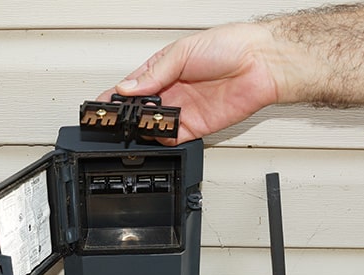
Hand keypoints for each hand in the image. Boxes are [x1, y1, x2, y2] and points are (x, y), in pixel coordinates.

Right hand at [98, 24, 279, 144]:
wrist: (262, 63)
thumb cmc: (229, 46)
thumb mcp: (182, 52)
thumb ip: (154, 74)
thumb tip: (127, 87)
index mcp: (163, 70)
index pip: (131, 87)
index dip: (115, 97)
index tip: (101, 106)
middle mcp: (171, 91)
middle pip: (140, 110)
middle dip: (127, 116)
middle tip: (118, 119)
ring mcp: (183, 110)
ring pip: (154, 126)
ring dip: (145, 128)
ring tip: (140, 123)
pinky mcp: (196, 127)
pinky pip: (174, 138)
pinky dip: (164, 139)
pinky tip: (160, 133)